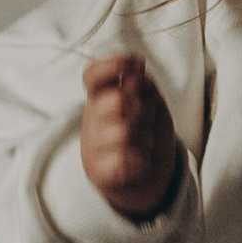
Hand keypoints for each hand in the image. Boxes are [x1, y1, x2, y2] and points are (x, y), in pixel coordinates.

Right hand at [80, 53, 179, 219]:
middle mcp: (92, 119)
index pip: (93, 75)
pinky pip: (122, 161)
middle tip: (146, 120)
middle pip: (115, 101)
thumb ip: (142, 84)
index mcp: (101, 96)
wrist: (146, 179)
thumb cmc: (145, 134)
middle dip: (141, 109)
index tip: (136, 63)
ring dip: (145, 138)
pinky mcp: (98, 172)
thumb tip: (136, 74)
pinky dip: (141, 162)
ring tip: (145, 144)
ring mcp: (92, 145)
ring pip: (123, 132)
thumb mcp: (149, 103)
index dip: (111, 64)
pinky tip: (141, 163)